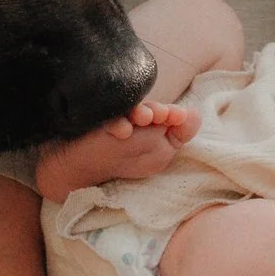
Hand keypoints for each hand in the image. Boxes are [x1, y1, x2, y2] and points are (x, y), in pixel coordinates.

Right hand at [38, 100, 201, 197]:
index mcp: (158, 130)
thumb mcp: (158, 154)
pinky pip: (113, 119)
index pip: (173, 116)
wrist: (78, 164)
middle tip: (156, 116)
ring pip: (136, 110)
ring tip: (143, 117)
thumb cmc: (121, 159)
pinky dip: (119, 124)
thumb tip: (195, 113)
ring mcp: (121, 119)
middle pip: (155, 110)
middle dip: (158, 112)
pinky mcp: (103, 120)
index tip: (173, 116)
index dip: (174, 115)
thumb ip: (178, 134)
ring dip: (142, 113)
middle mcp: (141, 121)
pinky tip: (122, 130)